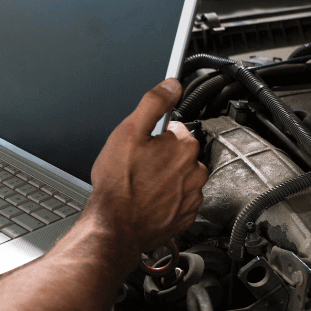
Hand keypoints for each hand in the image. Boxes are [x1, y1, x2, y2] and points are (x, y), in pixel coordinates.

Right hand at [87, 78, 206, 263]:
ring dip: (166, 178)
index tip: (143, 145)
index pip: (177, 130)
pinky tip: (148, 199)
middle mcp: (195, 172)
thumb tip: (171, 85)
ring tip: (142, 184)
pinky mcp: (185, 216)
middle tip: (139, 165)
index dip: (156, 136)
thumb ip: (153, 103)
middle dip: (163, 157)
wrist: (115, 225)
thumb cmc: (119, 183)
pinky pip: (180, 200)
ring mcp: (191, 197)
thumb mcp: (128, 131)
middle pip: (181, 154)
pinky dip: (167, 199)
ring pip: (181, 178)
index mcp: (184, 147)